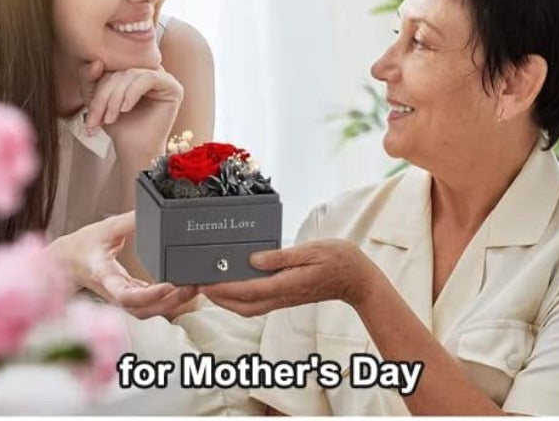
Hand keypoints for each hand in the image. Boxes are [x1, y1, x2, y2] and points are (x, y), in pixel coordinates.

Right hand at [48, 212, 197, 319]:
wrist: (64, 261)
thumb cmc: (82, 246)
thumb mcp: (106, 227)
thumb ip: (131, 219)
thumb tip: (153, 208)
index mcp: (105, 276)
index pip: (126, 296)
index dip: (149, 295)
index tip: (169, 285)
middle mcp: (113, 292)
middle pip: (141, 310)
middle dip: (168, 302)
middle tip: (191, 286)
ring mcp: (119, 297)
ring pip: (145, 312)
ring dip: (170, 304)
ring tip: (193, 287)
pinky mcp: (125, 296)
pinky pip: (145, 305)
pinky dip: (164, 300)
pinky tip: (181, 288)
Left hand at [78, 59, 183, 155]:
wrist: (134, 150)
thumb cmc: (119, 127)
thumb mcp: (97, 101)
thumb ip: (90, 80)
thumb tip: (95, 62)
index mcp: (134, 72)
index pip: (113, 68)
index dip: (97, 86)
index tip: (88, 111)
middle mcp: (151, 72)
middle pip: (121, 72)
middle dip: (105, 96)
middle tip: (96, 119)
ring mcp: (164, 78)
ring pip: (132, 75)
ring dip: (116, 98)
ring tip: (110, 118)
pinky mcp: (173, 87)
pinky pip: (149, 78)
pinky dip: (132, 93)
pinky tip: (126, 109)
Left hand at [201, 240, 373, 315]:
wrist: (357, 279)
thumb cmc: (338, 260)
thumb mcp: (311, 250)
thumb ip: (281, 257)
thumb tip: (253, 260)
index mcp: (287, 284)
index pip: (247, 291)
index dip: (223, 288)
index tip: (205, 282)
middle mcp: (282, 297)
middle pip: (242, 306)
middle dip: (219, 299)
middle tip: (201, 286)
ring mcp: (285, 300)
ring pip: (248, 308)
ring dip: (228, 301)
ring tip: (214, 287)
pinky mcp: (287, 298)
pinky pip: (258, 304)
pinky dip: (242, 299)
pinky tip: (238, 286)